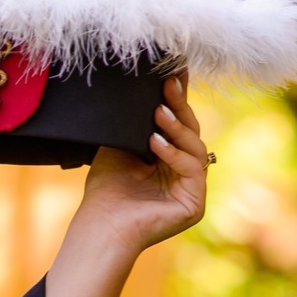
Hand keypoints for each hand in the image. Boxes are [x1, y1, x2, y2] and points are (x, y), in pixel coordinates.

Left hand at [74, 73, 207, 257]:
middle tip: (168, 83)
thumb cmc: (105, 189)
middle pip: (191, 132)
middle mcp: (183, 173)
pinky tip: (154, 142)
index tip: (174, 72)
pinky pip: (192, 169)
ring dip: (176, 128)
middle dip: (179, 107)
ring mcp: (192, 189)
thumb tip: (142, 87)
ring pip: (195, 147)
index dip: (178, 99)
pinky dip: (174, 154)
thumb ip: (135, 123)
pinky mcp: (195, 204)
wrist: (100, 224)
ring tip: (157, 112)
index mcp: (169, 160)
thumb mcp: (120, 146)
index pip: (178, 125)